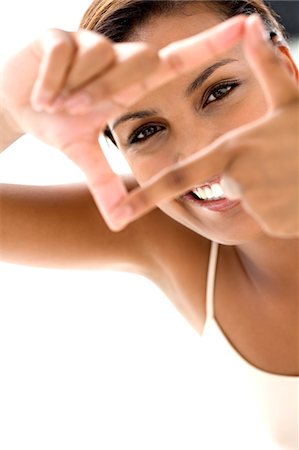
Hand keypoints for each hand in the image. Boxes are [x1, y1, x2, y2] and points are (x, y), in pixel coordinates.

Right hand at [0, 17, 244, 228]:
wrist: (14, 104)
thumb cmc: (56, 123)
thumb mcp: (82, 155)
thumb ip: (104, 184)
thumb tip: (119, 223)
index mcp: (128, 86)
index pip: (175, 60)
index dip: (208, 44)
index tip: (244, 26)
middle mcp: (114, 62)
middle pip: (139, 60)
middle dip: (108, 90)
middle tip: (76, 112)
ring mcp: (86, 45)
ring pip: (100, 55)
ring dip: (78, 86)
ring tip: (55, 105)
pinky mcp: (56, 36)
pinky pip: (64, 51)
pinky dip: (52, 78)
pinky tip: (41, 97)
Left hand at [110, 15, 298, 237]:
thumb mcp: (291, 98)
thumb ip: (264, 67)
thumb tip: (251, 23)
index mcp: (232, 149)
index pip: (179, 177)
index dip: (145, 197)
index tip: (118, 216)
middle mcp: (239, 177)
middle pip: (224, 185)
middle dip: (244, 181)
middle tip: (275, 168)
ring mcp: (258, 202)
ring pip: (245, 200)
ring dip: (262, 191)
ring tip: (288, 175)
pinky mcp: (274, 222)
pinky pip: (262, 215)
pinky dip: (274, 207)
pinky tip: (293, 192)